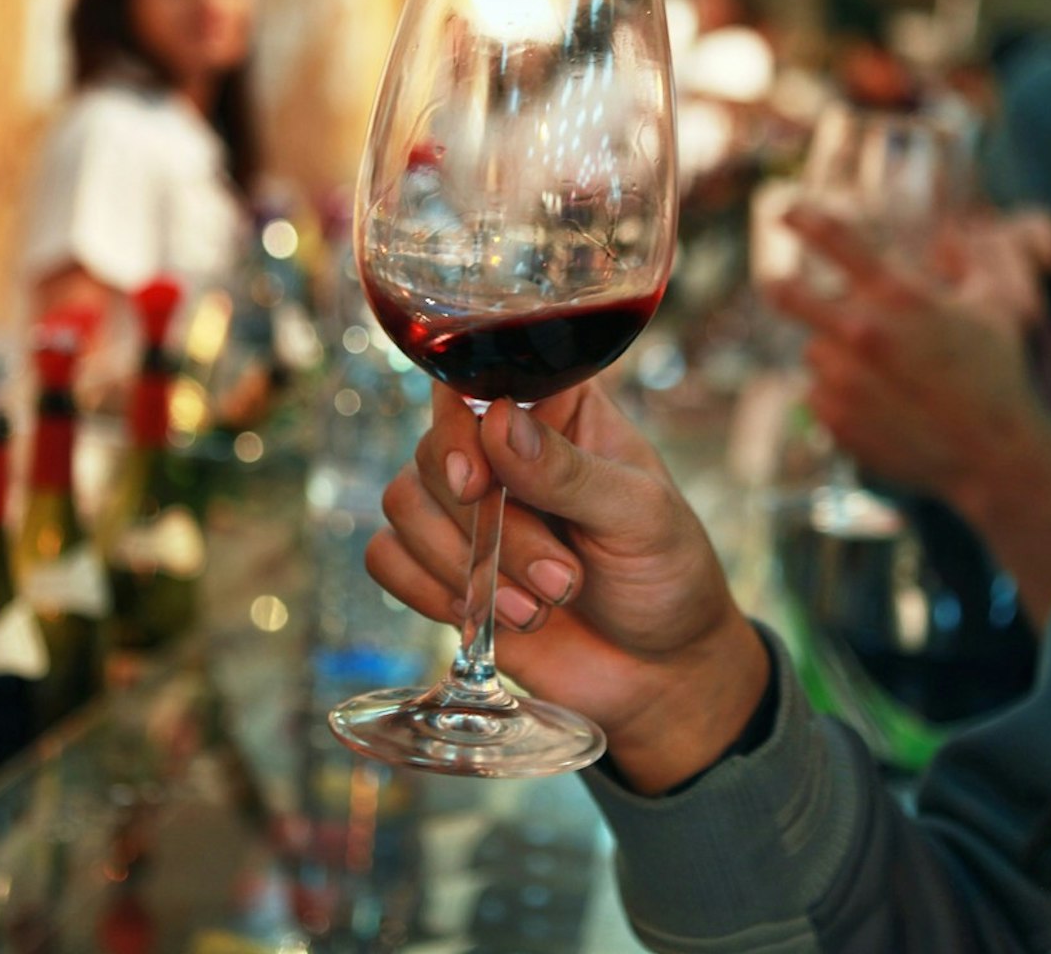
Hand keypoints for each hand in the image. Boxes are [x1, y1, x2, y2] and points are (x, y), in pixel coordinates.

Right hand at [368, 382, 770, 793]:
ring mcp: (466, 506)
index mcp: (558, 409)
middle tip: (563, 580)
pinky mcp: (439, 566)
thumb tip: (497, 423)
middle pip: (436, 452)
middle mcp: (500, 447)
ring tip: (538, 610)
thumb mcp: (640, 517)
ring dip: (463, 567)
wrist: (658, 671)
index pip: (478, 379)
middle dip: (492, 531)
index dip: (461, 429)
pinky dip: (425, 591)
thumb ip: (569, 472)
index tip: (478, 484)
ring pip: (404, 503)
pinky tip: (484, 618)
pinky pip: (385, 557)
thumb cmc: (665, 575)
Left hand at [769, 206, 1050, 626]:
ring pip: (815, 350)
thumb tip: (950, 233)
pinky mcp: (835, 418)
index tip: (785, 212)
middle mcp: (863, 332)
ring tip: (881, 373)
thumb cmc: (997, 372)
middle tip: (774, 284)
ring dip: (835, 353)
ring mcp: (844, 378)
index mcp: (899, 295)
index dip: (804, 219)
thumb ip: (971, 258)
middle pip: (788, 294)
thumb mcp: (996, 302)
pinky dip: (838, 393)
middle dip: (779, 287)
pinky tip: (877, 403)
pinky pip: (818, 393)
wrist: (991, 452)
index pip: (836, 239)